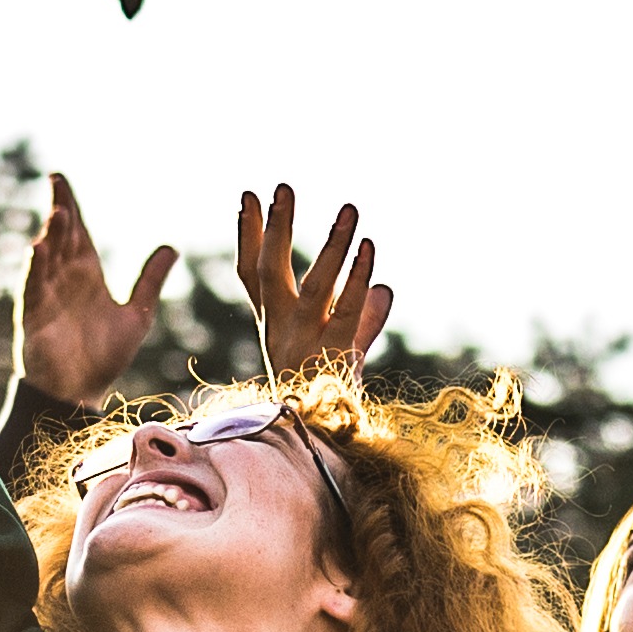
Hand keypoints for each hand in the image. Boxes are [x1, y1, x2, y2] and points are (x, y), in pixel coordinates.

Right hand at [14, 172, 178, 407]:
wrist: (79, 393)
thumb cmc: (102, 356)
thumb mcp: (137, 315)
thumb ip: (150, 281)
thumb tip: (171, 247)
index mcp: (86, 275)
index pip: (77, 231)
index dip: (69, 205)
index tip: (59, 178)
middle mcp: (65, 279)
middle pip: (61, 236)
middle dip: (59, 210)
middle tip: (57, 181)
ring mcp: (47, 296)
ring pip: (47, 257)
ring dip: (51, 235)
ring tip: (57, 212)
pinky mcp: (35, 316)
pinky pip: (34, 287)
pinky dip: (36, 268)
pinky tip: (38, 248)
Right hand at [229, 185, 391, 380]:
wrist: (323, 442)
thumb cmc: (329, 395)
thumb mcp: (343, 351)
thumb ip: (364, 318)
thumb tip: (385, 288)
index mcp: (273, 324)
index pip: (252, 273)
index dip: (249, 235)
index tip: (248, 197)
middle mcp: (282, 329)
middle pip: (270, 272)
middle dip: (274, 229)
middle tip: (281, 189)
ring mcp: (306, 341)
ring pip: (316, 285)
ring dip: (332, 246)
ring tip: (349, 210)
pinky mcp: (334, 353)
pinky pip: (347, 309)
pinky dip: (358, 278)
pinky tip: (369, 250)